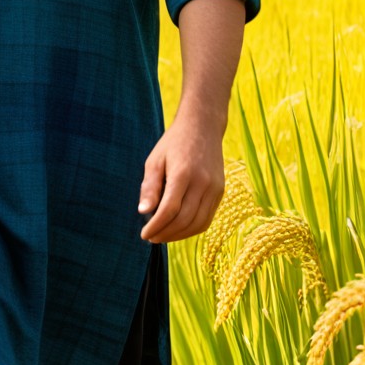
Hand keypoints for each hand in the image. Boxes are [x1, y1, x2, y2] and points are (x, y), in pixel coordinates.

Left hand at [138, 105, 225, 242]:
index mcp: (183, 173)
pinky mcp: (220, 191)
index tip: (144, 234)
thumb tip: (143, 212)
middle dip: (166, 234)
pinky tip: (179, 230)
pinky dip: (193, 229)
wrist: (203, 127)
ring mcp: (215, 188)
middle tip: (151, 238)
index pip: (169, 210)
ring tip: (163, 236)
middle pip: (184, 220)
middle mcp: (202, 182)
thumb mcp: (155, 160)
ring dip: (180, 235)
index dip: (156, 226)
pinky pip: (208, 218)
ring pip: (198, 223)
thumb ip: (150, 187)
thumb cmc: (174, 143)